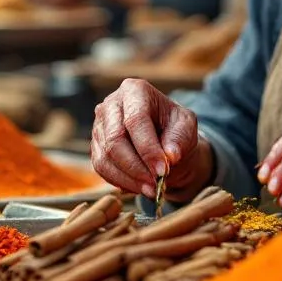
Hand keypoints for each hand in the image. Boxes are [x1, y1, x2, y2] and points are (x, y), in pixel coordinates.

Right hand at [91, 78, 213, 200]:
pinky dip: (120, 182)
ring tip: (152, 190)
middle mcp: (111, 104)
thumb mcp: (186, 126)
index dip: (148, 148)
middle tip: (156, 185)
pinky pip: (101, 168)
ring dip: (129, 179)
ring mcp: (99, 125)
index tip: (162, 170)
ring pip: (105, 157)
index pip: (136, 120)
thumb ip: (180, 138)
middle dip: (137, 167)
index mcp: (135, 90)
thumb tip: (170, 156)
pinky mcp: (95, 145)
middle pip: (115, 140)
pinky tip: (139, 186)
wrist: (163, 137)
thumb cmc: (174, 127)